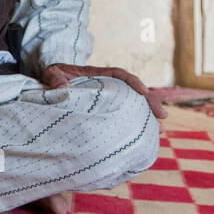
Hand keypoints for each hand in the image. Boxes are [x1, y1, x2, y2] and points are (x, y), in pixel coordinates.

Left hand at [42, 63, 167, 120]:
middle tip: (163, 116)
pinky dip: (133, 127)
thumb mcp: (51, 73)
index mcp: (99, 74)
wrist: (52, 81)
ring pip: (133, 106)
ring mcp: (110, 99)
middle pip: (134, 92)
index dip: (133, 83)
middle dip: (150, 102)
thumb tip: (63, 90)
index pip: (120, 75)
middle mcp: (109, 86)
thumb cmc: (53, 75)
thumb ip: (55, 79)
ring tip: (161, 131)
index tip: (144, 92)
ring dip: (147, 117)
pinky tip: (142, 139)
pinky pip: (123, 117)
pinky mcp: (107, 110)